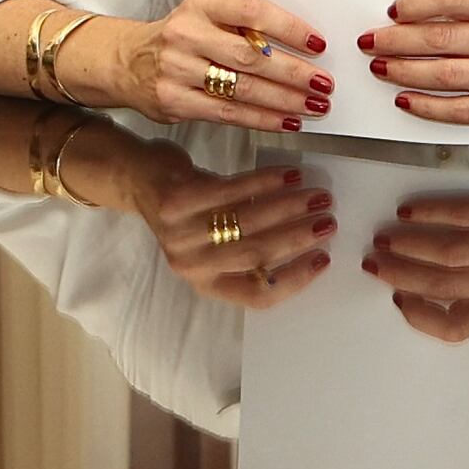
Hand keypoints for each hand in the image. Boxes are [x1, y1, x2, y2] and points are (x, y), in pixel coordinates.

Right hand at [93, 0, 331, 132]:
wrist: (126, 61)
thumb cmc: (179, 38)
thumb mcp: (205, 16)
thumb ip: (243, 25)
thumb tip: (301, 46)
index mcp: (201, 5)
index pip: (253, 11)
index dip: (289, 28)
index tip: (318, 44)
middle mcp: (187, 34)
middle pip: (252, 56)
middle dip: (294, 73)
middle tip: (323, 83)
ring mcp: (178, 69)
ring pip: (242, 88)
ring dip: (285, 100)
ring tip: (313, 106)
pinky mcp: (175, 101)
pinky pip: (228, 113)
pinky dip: (262, 119)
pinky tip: (286, 120)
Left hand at [112, 147, 333, 305]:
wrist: (139, 182)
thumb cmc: (190, 214)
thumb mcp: (218, 242)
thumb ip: (253, 248)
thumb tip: (309, 239)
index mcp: (207, 283)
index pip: (257, 294)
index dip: (294, 279)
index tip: (324, 258)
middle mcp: (191, 266)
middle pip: (256, 255)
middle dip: (299, 237)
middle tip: (328, 221)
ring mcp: (180, 234)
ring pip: (246, 223)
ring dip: (289, 207)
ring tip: (316, 195)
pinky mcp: (176, 202)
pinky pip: (230, 192)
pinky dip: (264, 182)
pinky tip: (288, 174)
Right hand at [361, 152, 468, 339]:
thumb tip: (419, 281)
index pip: (458, 327)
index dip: (420, 316)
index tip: (396, 297)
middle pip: (446, 287)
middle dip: (401, 276)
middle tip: (373, 263)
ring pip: (451, 253)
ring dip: (410, 245)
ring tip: (385, 238)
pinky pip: (464, 215)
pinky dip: (431, 213)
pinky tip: (410, 210)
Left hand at [364, 0, 468, 132]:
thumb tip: (414, 16)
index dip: (416, 3)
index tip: (393, 11)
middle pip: (441, 40)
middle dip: (397, 41)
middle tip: (371, 42)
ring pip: (446, 76)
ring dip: (405, 72)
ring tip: (381, 68)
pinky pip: (461, 110)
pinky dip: (428, 106)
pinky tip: (406, 100)